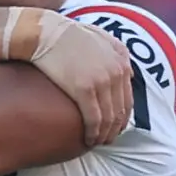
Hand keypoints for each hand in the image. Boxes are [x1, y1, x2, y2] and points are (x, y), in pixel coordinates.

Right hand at [30, 14, 133, 146]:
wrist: (45, 32)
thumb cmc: (67, 34)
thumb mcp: (101, 36)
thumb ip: (118, 52)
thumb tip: (130, 72)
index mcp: (121, 60)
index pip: (128, 98)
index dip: (123, 118)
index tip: (115, 128)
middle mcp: (115, 71)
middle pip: (121, 111)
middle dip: (115, 129)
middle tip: (107, 140)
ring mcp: (101, 81)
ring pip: (109, 118)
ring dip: (104, 134)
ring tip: (97, 142)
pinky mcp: (84, 89)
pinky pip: (94, 119)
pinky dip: (93, 133)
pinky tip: (88, 139)